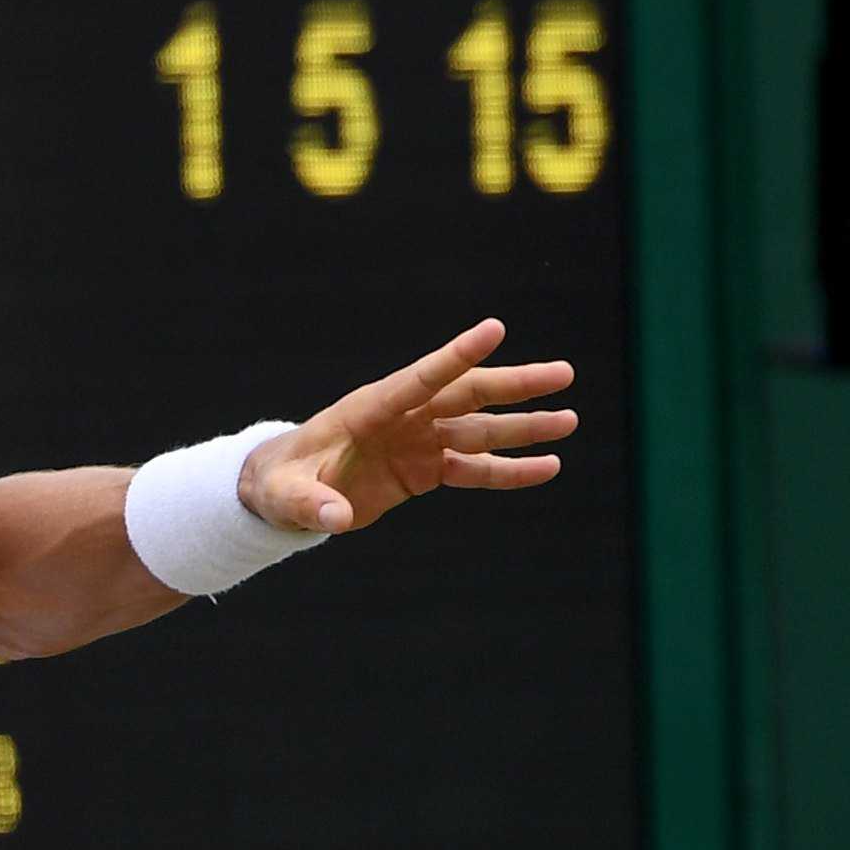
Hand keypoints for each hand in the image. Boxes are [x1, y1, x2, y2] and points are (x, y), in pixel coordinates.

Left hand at [243, 317, 577, 535]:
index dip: (456, 357)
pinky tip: (547, 467)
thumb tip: (335, 519)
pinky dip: (508, 471)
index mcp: (368, 410)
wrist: (285, 491)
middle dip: (513, 385)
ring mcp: (418, 441)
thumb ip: (309, 503)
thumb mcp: (285, 496)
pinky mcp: (425, 469)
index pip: (419, 379)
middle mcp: (402, 418)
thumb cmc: (280, 483)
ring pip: (480, 430)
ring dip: (523, 428)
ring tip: (570, 421)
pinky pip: (473, 469)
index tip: (495, 330)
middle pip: (466, 396)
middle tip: (563, 374)